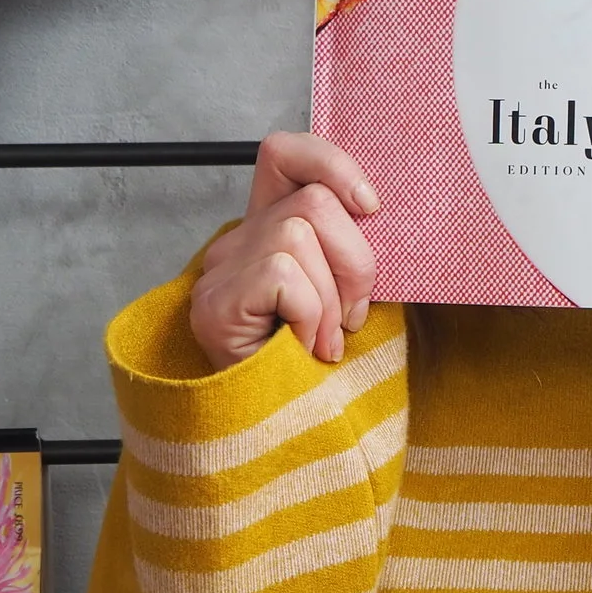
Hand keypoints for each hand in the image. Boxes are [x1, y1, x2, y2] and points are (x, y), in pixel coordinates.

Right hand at [189, 133, 381, 370]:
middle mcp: (236, 243)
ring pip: (300, 233)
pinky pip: (284, 275)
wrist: (288, 438)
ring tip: (323, 341)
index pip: (283, 154)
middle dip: (354, 261)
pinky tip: (303, 348)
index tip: (370, 207)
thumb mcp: (349, 295)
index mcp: (269, 231)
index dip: (330, 163)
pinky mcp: (214, 304)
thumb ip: (349, 252)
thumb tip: (377, 213)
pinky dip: (310, 314)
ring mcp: (219, 273)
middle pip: (313, 200)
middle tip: (350, 318)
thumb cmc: (323, 370)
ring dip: (331, 298)